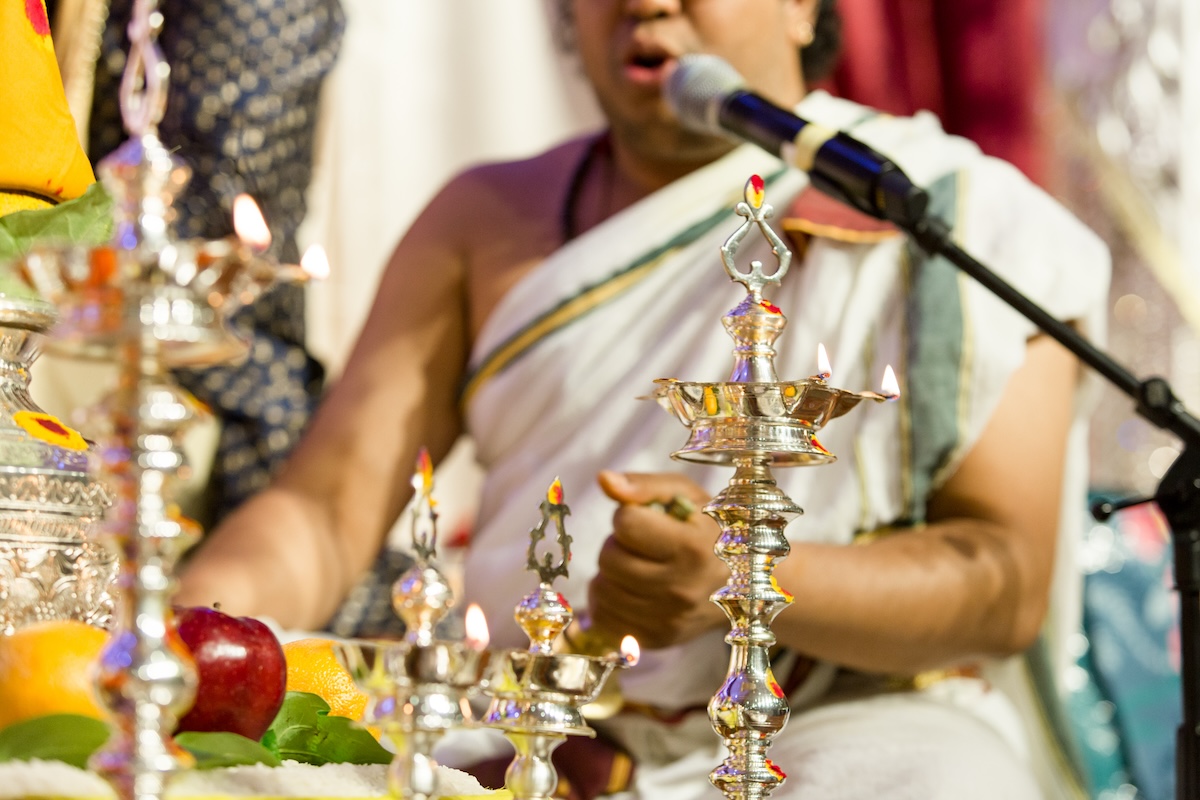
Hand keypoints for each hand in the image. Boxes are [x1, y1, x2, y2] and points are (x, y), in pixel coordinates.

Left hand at [587, 471, 727, 649]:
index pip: (625, 523)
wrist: (743, 584)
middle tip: (644, 546)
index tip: (651, 521)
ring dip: (612, 574)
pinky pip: (603, 617)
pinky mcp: (655, 640)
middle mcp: (681, 590)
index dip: (631, 516)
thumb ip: (644, 485)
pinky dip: (609, 601)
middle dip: (619, 546)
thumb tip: (603, 480)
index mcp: (692, 548)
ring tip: (640, 567)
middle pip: (609, 558)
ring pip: (601, 589)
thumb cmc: (708, 530)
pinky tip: (632, 591)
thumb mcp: (686, 495)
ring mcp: (668, 620)